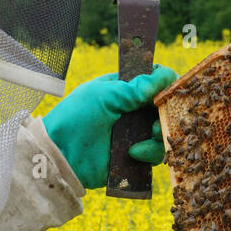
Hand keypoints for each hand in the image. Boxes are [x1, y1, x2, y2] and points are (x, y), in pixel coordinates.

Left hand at [42, 65, 176, 188]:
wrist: (60, 154)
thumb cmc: (76, 117)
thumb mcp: (104, 95)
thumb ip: (135, 87)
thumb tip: (166, 75)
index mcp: (124, 90)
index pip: (154, 82)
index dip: (165, 85)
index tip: (170, 91)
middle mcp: (132, 111)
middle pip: (164, 108)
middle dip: (165, 113)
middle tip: (155, 120)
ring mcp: (134, 133)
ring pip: (163, 132)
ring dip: (159, 135)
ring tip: (146, 138)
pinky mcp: (135, 155)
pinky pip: (156, 154)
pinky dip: (150, 152)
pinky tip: (133, 152)